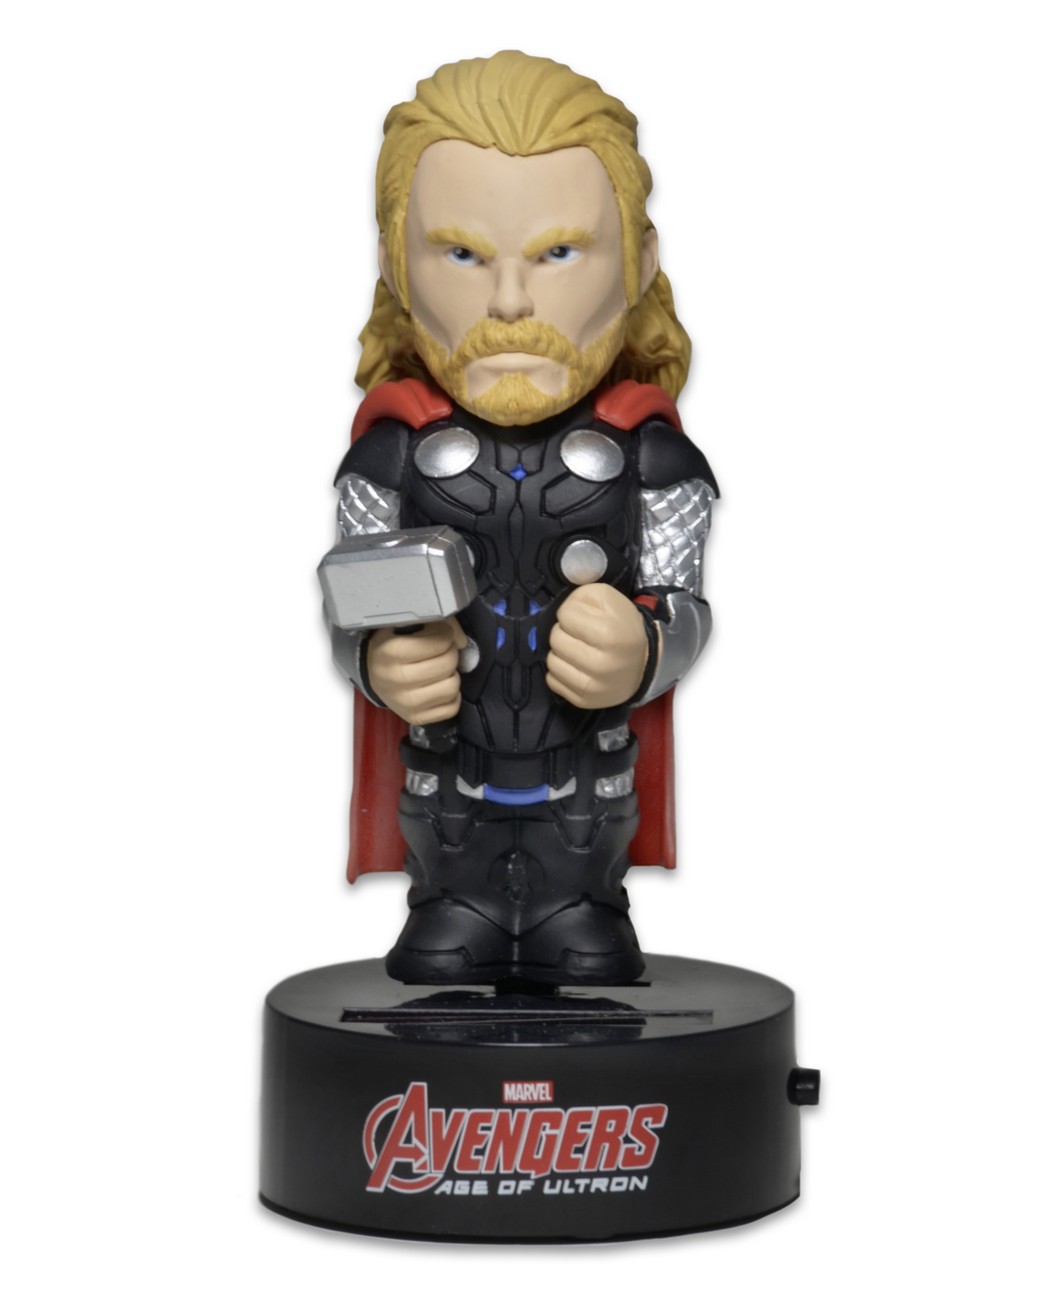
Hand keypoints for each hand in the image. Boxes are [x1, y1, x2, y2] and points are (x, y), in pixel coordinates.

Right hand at [366, 618, 466, 724]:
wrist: (374, 673)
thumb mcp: (406, 625)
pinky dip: (450, 696)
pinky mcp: (415, 717)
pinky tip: (438, 686)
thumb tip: (461, 641)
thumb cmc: (393, 646)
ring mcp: (405, 702)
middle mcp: (396, 679)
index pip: (439, 641)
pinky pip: (451, 708)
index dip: (445, 634)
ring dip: (451, 675)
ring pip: (452, 687)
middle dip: (450, 653)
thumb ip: (437, 623)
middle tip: (441, 652)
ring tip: (440, 670)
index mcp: (391, 651)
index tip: (438, 634)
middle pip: (447, 664)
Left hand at [546, 584, 649, 709]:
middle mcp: (599, 664)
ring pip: (551, 662)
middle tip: (579, 635)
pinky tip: (575, 667)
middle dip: (564, 632)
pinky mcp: (583, 701)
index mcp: (608, 635)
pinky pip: (552, 681)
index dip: (571, 612)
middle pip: (556, 639)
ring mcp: (591, 687)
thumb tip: (562, 610)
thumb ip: (583, 595)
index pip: (565, 615)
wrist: (644, 664)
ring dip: (560, 652)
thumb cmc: (624, 628)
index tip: (583, 618)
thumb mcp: (610, 600)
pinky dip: (560, 671)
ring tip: (577, 650)